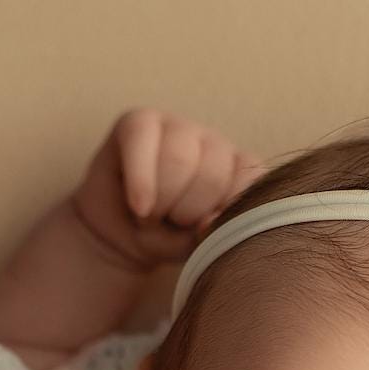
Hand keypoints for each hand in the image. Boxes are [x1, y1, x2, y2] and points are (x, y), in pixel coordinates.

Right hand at [70, 106, 267, 271]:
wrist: (118, 239)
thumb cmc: (164, 239)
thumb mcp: (194, 247)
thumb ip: (213, 233)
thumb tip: (210, 221)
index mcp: (240, 171)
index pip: (250, 184)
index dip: (222, 215)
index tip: (202, 233)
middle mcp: (215, 144)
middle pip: (212, 174)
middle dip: (185, 212)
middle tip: (168, 224)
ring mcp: (180, 127)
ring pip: (178, 158)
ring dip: (160, 201)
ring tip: (149, 214)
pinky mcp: (139, 122)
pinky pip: (141, 140)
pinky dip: (140, 180)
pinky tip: (139, 204)